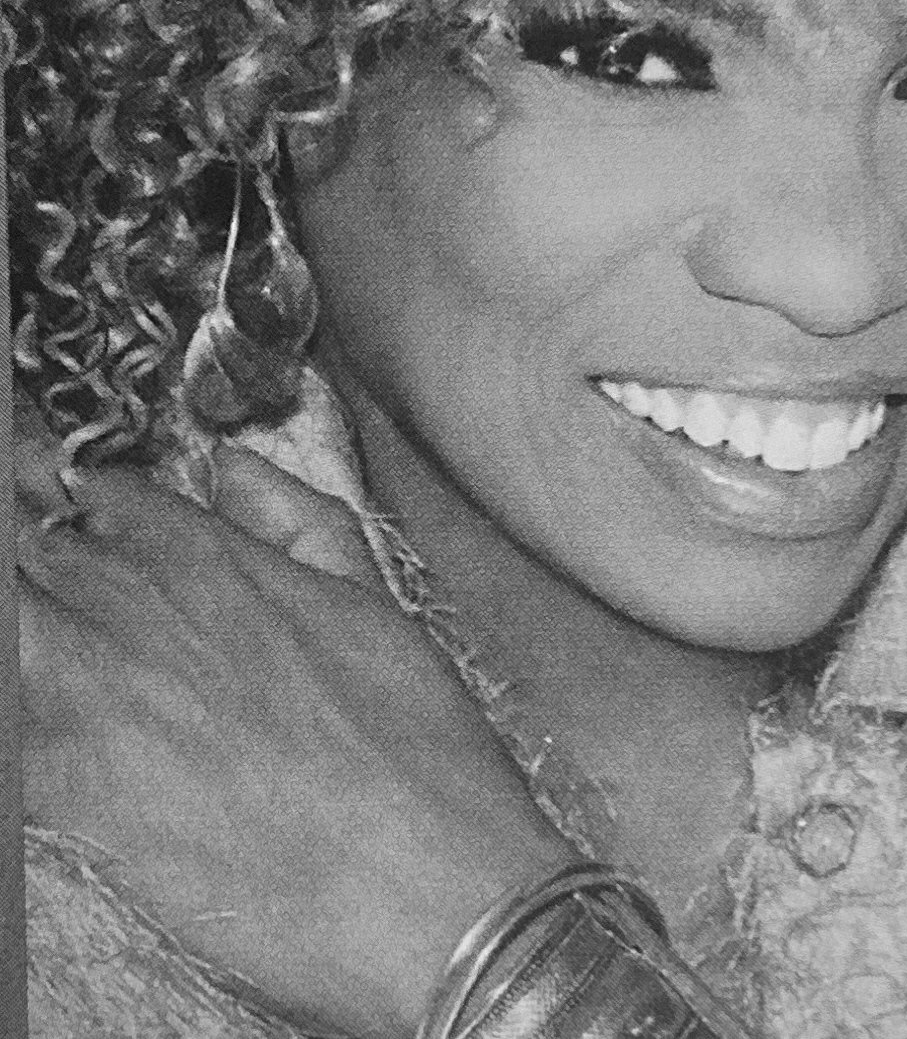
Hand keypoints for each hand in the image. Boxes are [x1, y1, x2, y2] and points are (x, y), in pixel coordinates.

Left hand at [17, 416, 575, 1038]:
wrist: (423, 877)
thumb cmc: (416, 749)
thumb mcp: (374, 603)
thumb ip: (299, 518)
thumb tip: (234, 469)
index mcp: (219, 561)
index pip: (105, 497)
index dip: (77, 503)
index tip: (68, 518)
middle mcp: (145, 609)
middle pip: (29, 547)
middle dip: (28, 552)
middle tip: (53, 580)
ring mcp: (96, 693)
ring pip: (6, 620)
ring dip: (20, 622)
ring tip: (47, 652)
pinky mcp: (64, 787)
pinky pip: (1, 725)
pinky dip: (10, 714)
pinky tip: (36, 721)